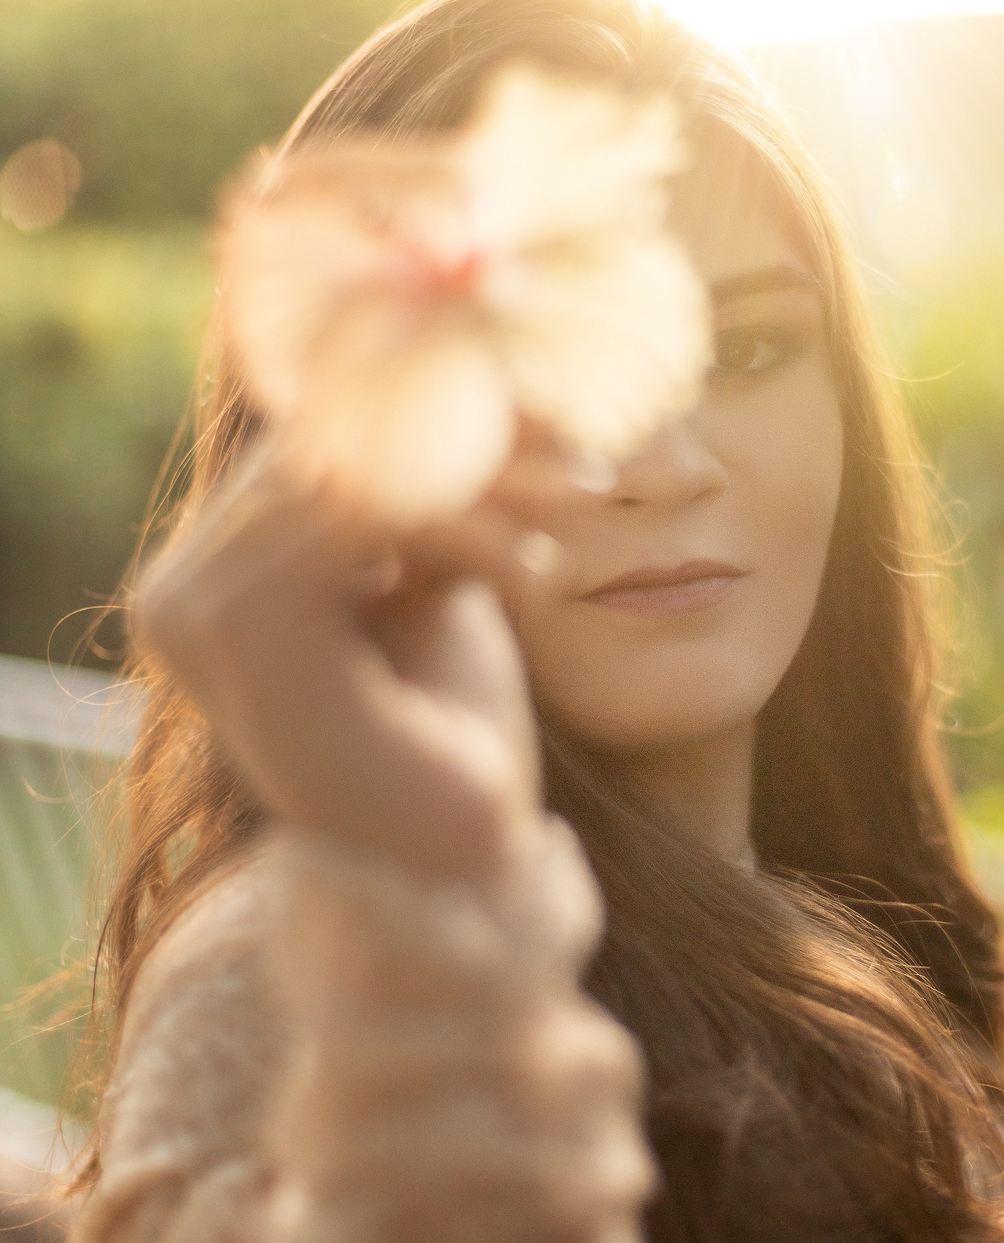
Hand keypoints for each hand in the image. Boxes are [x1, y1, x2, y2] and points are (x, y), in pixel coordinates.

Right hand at [133, 443, 556, 885]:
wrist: (453, 868)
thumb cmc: (448, 729)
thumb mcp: (429, 579)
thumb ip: (410, 490)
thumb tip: (455, 374)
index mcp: (211, 572)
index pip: (319, 442)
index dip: (441, 419)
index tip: (553, 420)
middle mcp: (178, 585)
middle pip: (336, 446)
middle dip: (477, 443)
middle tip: (585, 452)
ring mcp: (194, 608)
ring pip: (359, 470)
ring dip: (488, 481)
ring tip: (584, 499)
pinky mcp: (237, 627)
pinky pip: (364, 515)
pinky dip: (467, 529)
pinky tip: (541, 575)